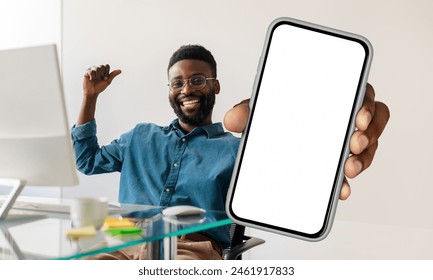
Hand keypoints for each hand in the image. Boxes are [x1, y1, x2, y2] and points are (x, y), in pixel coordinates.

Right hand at [83, 64, 120, 97]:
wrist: (92, 92)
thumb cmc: (100, 87)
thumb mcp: (108, 81)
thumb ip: (113, 75)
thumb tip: (120, 70)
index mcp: (103, 70)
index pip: (107, 66)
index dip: (106, 72)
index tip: (104, 78)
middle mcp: (97, 68)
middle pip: (102, 66)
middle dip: (102, 74)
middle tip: (99, 79)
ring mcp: (92, 69)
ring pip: (97, 68)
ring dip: (97, 76)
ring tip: (95, 79)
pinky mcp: (86, 71)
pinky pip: (91, 71)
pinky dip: (92, 77)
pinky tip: (91, 79)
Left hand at [224, 83, 389, 200]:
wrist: (272, 141)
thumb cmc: (277, 116)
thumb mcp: (263, 111)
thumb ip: (249, 111)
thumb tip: (232, 119)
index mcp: (333, 94)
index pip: (360, 92)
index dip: (365, 104)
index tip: (358, 118)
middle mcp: (344, 114)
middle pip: (373, 119)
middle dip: (369, 133)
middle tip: (354, 143)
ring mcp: (347, 138)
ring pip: (368, 145)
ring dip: (363, 157)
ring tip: (348, 168)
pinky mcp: (341, 159)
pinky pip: (353, 168)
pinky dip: (347, 179)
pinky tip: (341, 188)